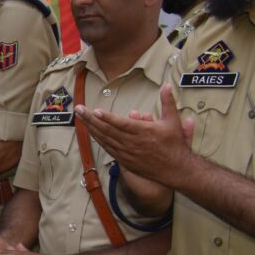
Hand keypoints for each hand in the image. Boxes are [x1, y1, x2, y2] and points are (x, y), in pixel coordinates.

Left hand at [75, 83, 195, 181]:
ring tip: (80, 118)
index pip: (121, 123)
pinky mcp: (124, 160)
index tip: (95, 111)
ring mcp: (127, 152)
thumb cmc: (174, 144)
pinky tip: (90, 132)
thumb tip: (168, 85)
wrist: (176, 170)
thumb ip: (168, 102)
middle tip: (79, 109)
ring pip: (105, 139)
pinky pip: (107, 148)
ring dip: (91, 128)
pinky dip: (98, 140)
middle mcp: (132, 143)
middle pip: (107, 130)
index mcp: (143, 132)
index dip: (107, 117)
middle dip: (91, 119)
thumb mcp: (173, 121)